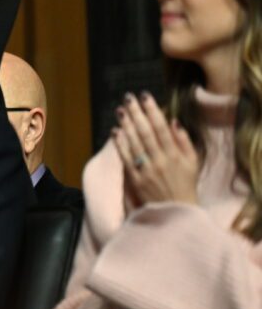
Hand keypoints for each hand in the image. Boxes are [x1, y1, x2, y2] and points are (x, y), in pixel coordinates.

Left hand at [114, 92, 199, 208]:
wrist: (177, 212)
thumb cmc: (186, 185)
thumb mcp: (193, 162)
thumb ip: (184, 141)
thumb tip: (173, 121)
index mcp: (175, 155)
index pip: (161, 127)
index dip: (152, 110)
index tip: (145, 96)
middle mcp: (160, 160)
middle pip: (145, 132)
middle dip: (136, 113)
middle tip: (128, 97)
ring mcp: (146, 170)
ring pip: (134, 143)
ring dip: (126, 125)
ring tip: (120, 110)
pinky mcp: (135, 179)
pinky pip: (126, 158)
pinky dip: (120, 144)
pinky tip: (115, 131)